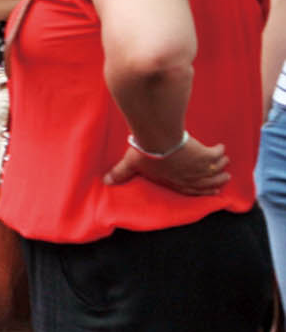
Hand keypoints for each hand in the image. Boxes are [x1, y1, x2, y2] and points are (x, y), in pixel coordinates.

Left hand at [105, 136, 230, 194]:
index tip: (213, 191)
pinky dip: (220, 151)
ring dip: (221, 166)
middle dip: (216, 181)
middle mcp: (189, 177)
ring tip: (225, 163)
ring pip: (215, 169)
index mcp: (175, 182)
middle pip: (208, 182)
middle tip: (225, 178)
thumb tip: (105, 181)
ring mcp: (199, 167)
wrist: (157, 140)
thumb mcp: (131, 164)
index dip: (203, 191)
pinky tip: (220, 147)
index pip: (191, 190)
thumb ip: (120, 173)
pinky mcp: (204, 154)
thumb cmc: (144, 154)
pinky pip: (217, 154)